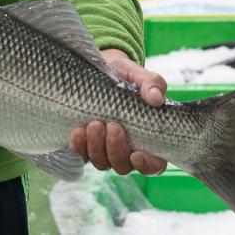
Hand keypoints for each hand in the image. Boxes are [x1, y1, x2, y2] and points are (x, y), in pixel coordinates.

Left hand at [68, 49, 168, 175]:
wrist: (98, 69)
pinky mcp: (84, 145)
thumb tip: (156, 97)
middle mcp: (126, 148)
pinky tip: (78, 131)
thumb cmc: (123, 74)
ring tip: (95, 124)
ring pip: (102, 163)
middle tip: (112, 125)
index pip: (153, 164)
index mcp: (148, 138)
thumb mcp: (137, 73)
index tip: (137, 154)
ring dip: (97, 147)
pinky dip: (79, 147)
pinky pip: (80, 156)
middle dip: (116, 150)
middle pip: (124, 166)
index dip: (147, 165)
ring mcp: (104, 149)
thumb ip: (151, 83)